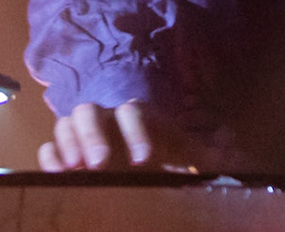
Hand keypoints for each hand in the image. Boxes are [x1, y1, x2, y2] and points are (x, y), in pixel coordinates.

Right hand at [37, 100, 233, 172]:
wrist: (145, 173)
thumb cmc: (169, 165)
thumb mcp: (191, 158)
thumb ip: (207, 153)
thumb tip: (234, 150)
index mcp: (138, 119)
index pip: (133, 112)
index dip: (137, 132)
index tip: (143, 160)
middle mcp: (108, 121)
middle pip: (91, 111)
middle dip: (94, 134)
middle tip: (100, 163)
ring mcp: (83, 136)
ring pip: (68, 122)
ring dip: (69, 142)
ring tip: (75, 168)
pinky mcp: (66, 156)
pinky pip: (49, 147)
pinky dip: (50, 156)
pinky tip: (57, 174)